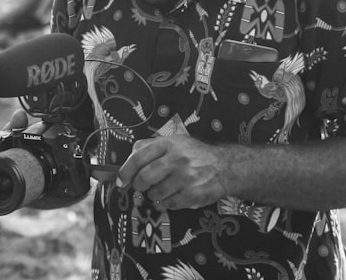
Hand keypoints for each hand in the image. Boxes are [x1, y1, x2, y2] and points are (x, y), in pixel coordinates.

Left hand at [116, 136, 230, 209]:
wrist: (225, 167)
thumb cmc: (195, 154)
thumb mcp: (175, 141)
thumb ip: (152, 145)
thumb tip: (130, 155)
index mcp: (170, 144)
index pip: (139, 156)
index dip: (125, 170)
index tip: (120, 180)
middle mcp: (178, 159)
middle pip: (144, 178)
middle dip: (138, 185)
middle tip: (141, 186)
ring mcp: (186, 178)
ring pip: (155, 194)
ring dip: (154, 195)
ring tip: (163, 189)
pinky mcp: (193, 195)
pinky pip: (168, 204)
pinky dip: (166, 203)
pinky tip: (173, 195)